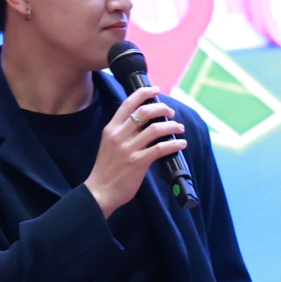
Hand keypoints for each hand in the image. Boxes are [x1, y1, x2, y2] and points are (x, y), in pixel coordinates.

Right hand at [86, 86, 185, 217]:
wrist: (99, 192)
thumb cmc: (107, 169)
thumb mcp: (109, 145)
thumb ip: (123, 133)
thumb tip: (145, 124)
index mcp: (111, 129)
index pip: (127, 104)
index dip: (143, 93)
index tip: (155, 89)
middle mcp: (118, 136)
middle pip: (144, 112)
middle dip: (162, 108)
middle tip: (172, 113)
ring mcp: (128, 149)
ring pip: (156, 128)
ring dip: (173, 126)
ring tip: (180, 128)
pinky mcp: (138, 162)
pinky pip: (161, 148)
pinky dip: (175, 144)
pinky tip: (182, 144)